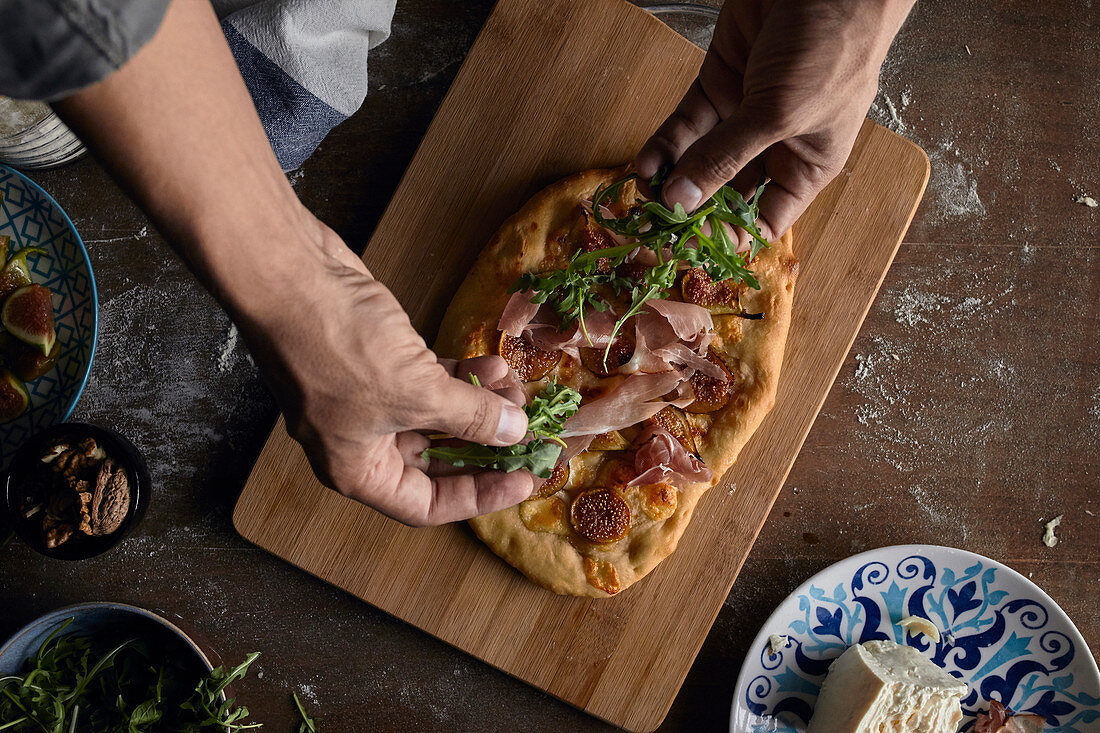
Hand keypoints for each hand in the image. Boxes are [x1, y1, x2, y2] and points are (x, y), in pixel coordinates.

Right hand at [238, 227, 533, 525]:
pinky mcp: (376, 360)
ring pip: (435, 416)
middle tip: (529, 434)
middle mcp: (361, 442)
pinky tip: (492, 365)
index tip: (523, 480)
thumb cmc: (337, 345)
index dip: (479, 497)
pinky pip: (428, 381)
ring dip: (478, 405)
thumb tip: (515, 433)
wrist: (290, 276)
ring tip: (517, 390)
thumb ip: (472, 417)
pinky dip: (460, 376)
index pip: (426, 505)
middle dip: (484, 446)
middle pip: (434, 462)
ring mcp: (368, 399)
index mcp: (357, 470)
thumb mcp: (417, 391)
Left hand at [636, 0, 914, 240]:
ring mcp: (741, 115)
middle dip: (687, 210)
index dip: (724, 237)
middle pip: (721, 194)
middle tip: (649, 228)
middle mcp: (772, 147)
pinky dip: (663, 145)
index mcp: (805, 166)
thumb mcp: (779, 115)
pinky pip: (684, 125)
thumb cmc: (831, 48)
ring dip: (668, 180)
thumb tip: (681, 202)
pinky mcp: (718, 84)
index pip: (759, 220)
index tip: (684, 250)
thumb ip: (725, 159)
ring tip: (640, 197)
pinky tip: (644, 164)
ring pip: (696, 160)